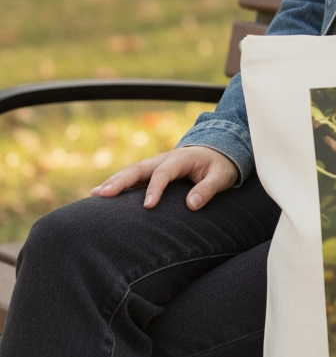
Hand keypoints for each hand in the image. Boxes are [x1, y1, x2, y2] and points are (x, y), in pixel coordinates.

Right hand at [89, 145, 237, 210]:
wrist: (217, 151)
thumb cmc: (219, 166)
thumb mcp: (220, 176)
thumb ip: (207, 189)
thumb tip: (191, 205)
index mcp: (181, 159)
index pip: (164, 173)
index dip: (155, 189)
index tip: (148, 206)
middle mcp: (163, 159)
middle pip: (139, 168)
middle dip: (121, 180)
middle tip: (103, 194)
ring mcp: (155, 164)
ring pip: (131, 171)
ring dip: (113, 181)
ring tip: (94, 195)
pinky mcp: (151, 171)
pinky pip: (132, 176)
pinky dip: (116, 183)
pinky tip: (99, 194)